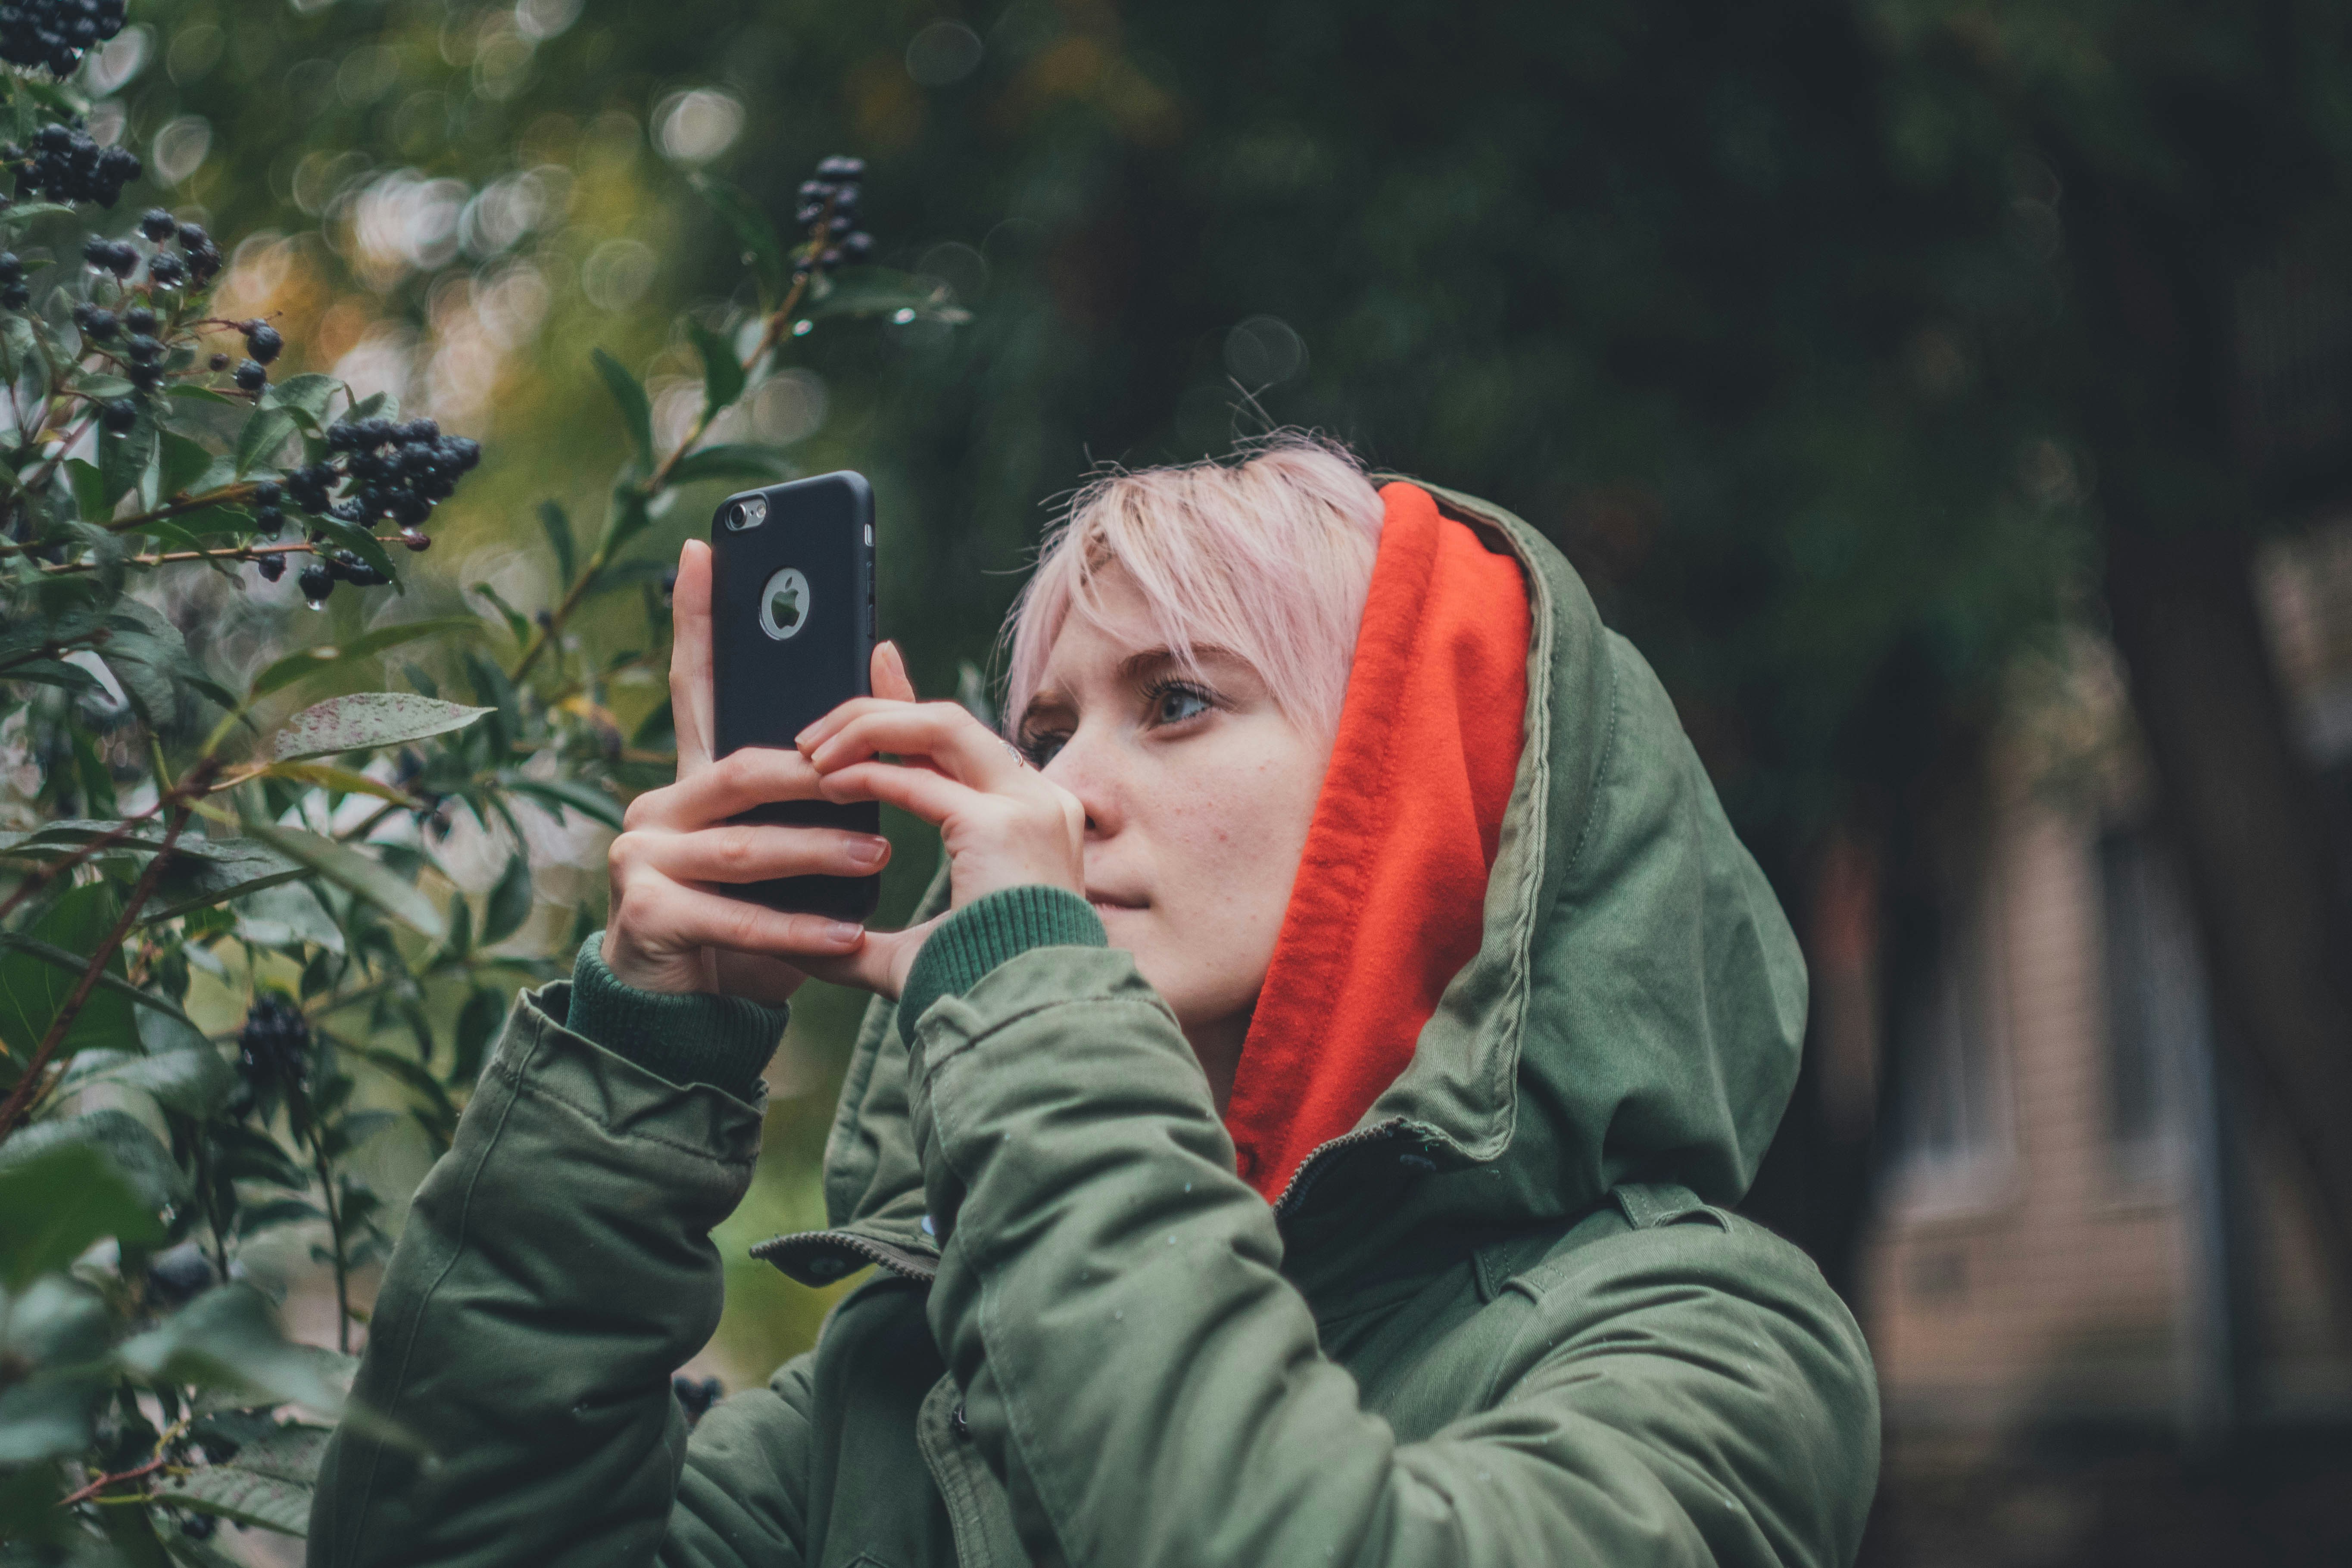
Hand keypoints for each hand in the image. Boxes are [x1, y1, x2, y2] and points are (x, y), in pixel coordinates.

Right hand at [600, 540, 917, 1002]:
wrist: (690, 1012)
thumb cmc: (749, 916)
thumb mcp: (790, 839)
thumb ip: (825, 768)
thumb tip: (884, 661)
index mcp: (693, 780)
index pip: (695, 686)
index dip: (697, 620)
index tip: (705, 550)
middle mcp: (658, 805)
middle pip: (741, 770)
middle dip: (815, 776)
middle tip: (878, 779)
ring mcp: (641, 857)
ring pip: (744, 845)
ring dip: (817, 852)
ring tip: (880, 857)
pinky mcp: (645, 913)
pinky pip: (735, 915)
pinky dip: (797, 928)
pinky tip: (849, 936)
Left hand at [788, 691, 1085, 1000]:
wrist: (1021, 1024)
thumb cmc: (976, 995)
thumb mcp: (913, 954)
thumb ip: (863, 942)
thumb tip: (804, 950)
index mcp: (1029, 821)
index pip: (960, 744)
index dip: (910, 706)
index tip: (876, 668)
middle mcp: (1038, 801)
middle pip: (950, 721)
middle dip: (880, 704)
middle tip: (815, 723)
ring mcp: (1029, 806)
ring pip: (942, 726)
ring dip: (870, 727)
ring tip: (812, 748)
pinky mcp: (1005, 823)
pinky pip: (922, 779)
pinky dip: (869, 773)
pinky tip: (828, 781)